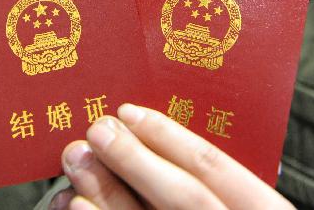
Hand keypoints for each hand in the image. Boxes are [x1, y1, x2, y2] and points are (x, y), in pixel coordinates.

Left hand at [53, 103, 292, 209]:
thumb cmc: (221, 209)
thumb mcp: (237, 200)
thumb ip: (209, 178)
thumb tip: (143, 133)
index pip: (216, 169)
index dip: (169, 137)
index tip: (129, 113)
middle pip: (184, 197)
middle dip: (135, 159)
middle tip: (98, 130)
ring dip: (106, 191)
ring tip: (78, 161)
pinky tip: (76, 206)